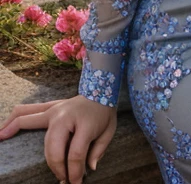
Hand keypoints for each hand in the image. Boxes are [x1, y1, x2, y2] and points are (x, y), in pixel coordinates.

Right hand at [0, 94, 116, 183]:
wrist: (101, 87)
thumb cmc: (104, 112)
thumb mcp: (109, 131)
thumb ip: (98, 150)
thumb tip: (89, 168)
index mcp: (84, 121)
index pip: (75, 153)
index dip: (75, 171)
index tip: (76, 182)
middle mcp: (65, 115)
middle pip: (53, 145)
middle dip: (56, 166)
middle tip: (61, 178)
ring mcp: (54, 110)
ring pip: (34, 127)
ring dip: (28, 145)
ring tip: (4, 143)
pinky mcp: (48, 109)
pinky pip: (27, 112)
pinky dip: (14, 119)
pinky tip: (3, 130)